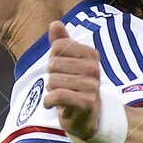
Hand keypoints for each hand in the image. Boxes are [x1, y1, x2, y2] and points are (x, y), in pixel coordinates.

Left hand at [44, 18, 101, 140]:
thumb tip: (55, 24)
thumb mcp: (67, 63)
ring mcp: (91, 86)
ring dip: (50, 90)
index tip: (61, 71)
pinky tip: (50, 104)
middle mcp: (94, 68)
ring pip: (53, 80)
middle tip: (60, 86)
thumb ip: (61, 42)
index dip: (52, 60)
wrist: (86, 118)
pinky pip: (57, 95)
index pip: (57, 46)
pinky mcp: (85, 103)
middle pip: (53, 63)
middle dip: (51, 76)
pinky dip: (48, 101)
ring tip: (60, 96)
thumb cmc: (75, 88)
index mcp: (91, 54)